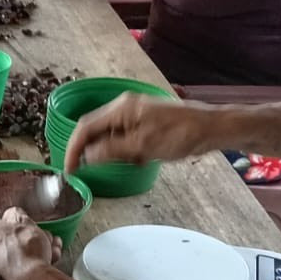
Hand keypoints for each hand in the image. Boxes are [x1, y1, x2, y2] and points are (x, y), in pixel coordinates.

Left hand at [0, 208, 62, 279]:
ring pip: (11, 253)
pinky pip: (16, 268)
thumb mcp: (23, 222)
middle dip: (17, 234)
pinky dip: (31, 264)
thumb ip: (15, 215)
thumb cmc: (23, 253)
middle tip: (31, 231)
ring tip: (48, 246)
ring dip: (30, 249)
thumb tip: (13, 216)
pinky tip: (48, 260)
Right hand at [63, 94, 215, 175]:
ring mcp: (135, 114)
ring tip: (126, 164)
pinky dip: (125, 151)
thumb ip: (110, 151)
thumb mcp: (141, 147)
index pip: (85, 127)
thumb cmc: (180, 135)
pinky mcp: (145, 122)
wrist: (211, 128)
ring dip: (111, 153)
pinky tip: (139, 160)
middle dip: (90, 151)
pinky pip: (125, 137)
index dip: (73, 149)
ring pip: (110, 135)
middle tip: (85, 172)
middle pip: (95, 130)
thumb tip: (86, 156)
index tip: (69, 169)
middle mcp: (124, 107)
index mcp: (120, 108)